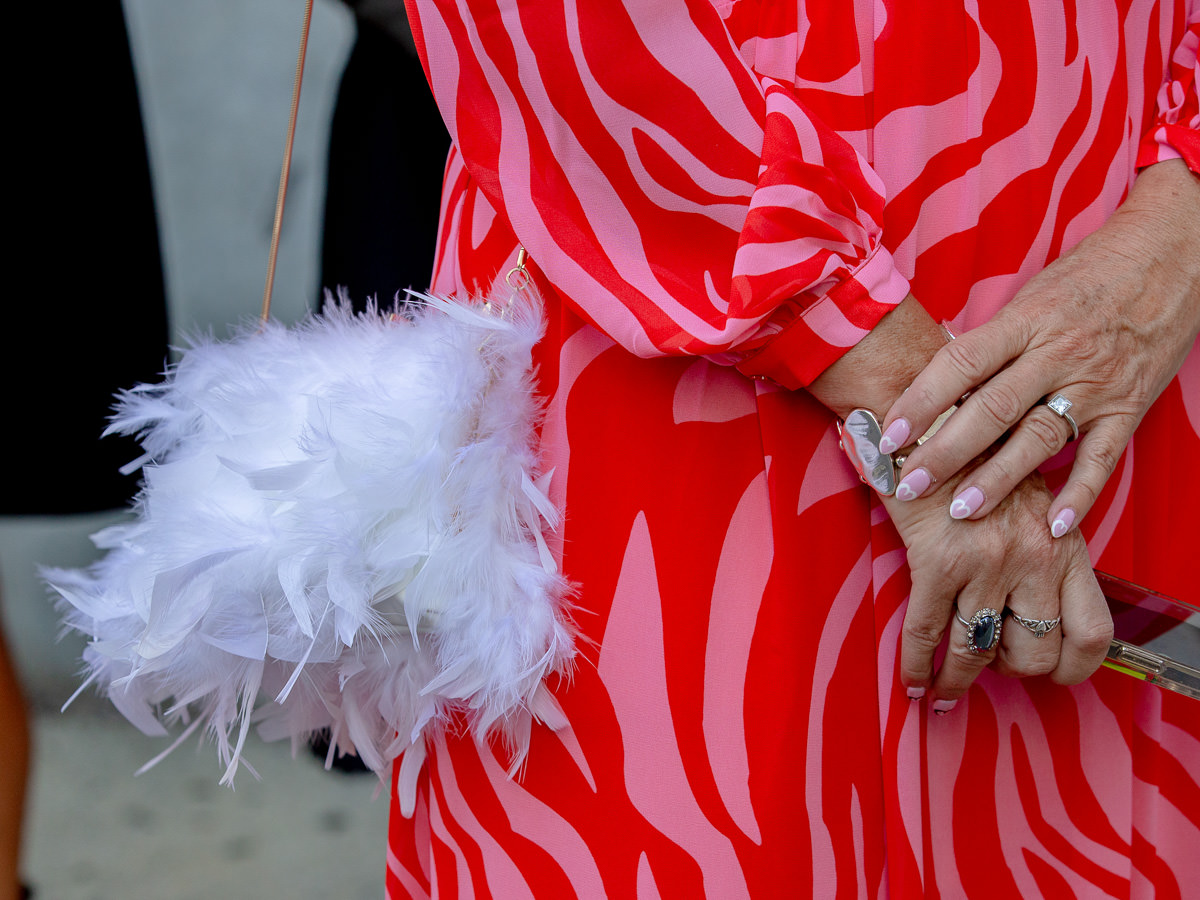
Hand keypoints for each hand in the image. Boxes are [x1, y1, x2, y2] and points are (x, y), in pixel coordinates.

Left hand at [879, 159, 1199, 536]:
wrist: (1172, 255)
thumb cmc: (1089, 275)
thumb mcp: (1031, 296)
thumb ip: (992, 340)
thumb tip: (936, 383)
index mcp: (1025, 321)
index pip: (961, 363)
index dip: (921, 401)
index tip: (887, 434)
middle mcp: (1057, 353)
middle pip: (991, 409)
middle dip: (945, 452)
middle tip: (909, 484)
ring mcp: (1095, 384)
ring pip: (1038, 438)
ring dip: (998, 479)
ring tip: (963, 511)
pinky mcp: (1129, 406)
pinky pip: (1101, 458)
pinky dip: (1079, 495)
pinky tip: (1054, 526)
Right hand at [882, 459, 1112, 704]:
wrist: (929, 420)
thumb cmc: (976, 455)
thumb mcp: (1030, 498)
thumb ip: (1039, 543)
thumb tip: (1033, 596)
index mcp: (1065, 544)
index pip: (1092, 633)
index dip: (1072, 668)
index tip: (1050, 675)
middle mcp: (1035, 559)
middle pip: (1037, 653)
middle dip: (1011, 670)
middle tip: (990, 666)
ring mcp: (987, 564)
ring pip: (980, 652)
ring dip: (961, 680)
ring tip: (946, 689)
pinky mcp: (938, 564)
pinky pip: (929, 634)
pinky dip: (918, 666)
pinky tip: (913, 681)